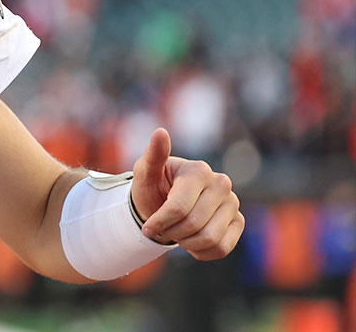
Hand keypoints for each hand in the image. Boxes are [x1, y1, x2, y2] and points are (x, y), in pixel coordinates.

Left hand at [131, 128, 243, 259]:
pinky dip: (201, 251)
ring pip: (209, 238)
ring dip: (186, 243)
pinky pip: (222, 248)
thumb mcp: (146, 173)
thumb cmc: (153, 187)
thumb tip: (160, 132)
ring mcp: (233, 203)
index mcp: (199, 170)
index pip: (178, 207)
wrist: (163, 203)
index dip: (159, 222)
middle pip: (193, 224)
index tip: (147, 227)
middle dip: (172, 232)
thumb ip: (153, 155)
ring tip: (176, 232)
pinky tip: (191, 241)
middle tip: (162, 228)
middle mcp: (222, 184)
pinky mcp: (238, 222)